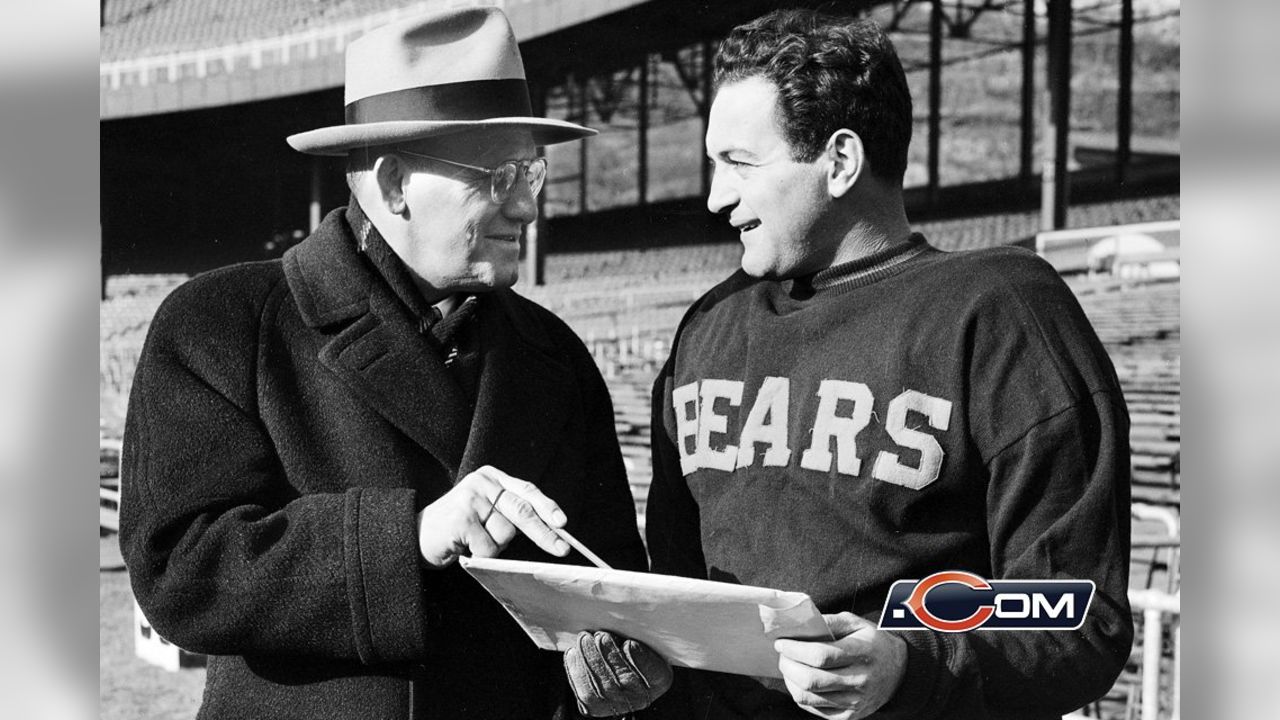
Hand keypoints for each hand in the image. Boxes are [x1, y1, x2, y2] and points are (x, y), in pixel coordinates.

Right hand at [415, 465, 569, 567]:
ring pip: (505, 534)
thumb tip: (551, 528)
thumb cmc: (457, 527)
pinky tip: (464, 547)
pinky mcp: (461, 519)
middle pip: (521, 510)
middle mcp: (481, 483)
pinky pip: (488, 548)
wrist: (415, 535)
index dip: (547, 507)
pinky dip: (481, 555)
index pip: (526, 490)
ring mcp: (470, 500)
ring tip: (474, 541)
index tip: (563, 523)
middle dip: (544, 533)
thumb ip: (510, 511)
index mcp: (491, 477)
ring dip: (496, 547)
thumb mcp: (484, 510)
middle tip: (562, 549)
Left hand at [564, 630, 672, 716]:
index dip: (641, 660)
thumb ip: (639, 636)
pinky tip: (574, 653)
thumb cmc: (629, 649)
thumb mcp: (643, 641)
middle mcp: (641, 698)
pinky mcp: (594, 707)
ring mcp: (617, 705)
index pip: (653, 673)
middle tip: (601, 635)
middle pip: (624, 680)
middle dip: (609, 655)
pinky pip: (584, 692)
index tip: (630, 643)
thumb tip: (625, 624)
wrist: (612, 670)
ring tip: (585, 639)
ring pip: (601, 688)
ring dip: (591, 660)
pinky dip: (576, 671)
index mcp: (659, 679)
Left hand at [773, 612, 906, 719]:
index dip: (795, 650)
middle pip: (812, 679)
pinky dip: (801, 696)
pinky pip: (816, 710)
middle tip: (781, 656)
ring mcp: (856, 702)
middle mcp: (860, 680)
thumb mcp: (856, 623)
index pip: (821, 655)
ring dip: (790, 681)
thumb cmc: (873, 642)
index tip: (781, 643)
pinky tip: (799, 682)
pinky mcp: (851, 716)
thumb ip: (829, 621)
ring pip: (810, 697)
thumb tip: (799, 624)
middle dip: (788, 666)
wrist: (900, 671)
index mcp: (862, 653)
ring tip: (788, 668)